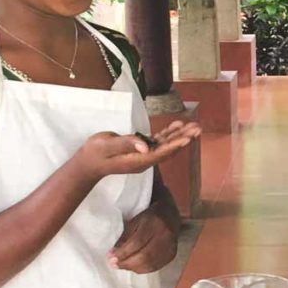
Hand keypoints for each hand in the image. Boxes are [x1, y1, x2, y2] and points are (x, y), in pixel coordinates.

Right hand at [76, 120, 200, 181]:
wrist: (89, 162)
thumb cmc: (95, 154)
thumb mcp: (107, 146)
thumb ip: (125, 144)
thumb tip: (145, 145)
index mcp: (138, 161)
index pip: (160, 153)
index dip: (175, 146)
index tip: (188, 138)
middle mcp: (144, 159)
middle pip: (168, 150)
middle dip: (184, 139)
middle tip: (198, 129)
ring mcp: (144, 155)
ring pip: (166, 145)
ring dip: (180, 135)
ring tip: (194, 126)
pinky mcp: (142, 150)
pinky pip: (159, 141)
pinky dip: (169, 133)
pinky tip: (177, 125)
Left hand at [108, 202, 178, 273]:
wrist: (170, 216)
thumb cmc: (149, 217)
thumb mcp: (135, 221)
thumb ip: (125, 236)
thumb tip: (113, 254)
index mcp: (154, 223)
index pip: (137, 242)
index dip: (123, 252)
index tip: (110, 257)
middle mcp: (165, 236)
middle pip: (145, 255)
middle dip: (127, 263)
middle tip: (114, 264)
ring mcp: (170, 247)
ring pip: (150, 263)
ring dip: (133, 268)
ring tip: (122, 266)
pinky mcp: (172, 255)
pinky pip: (155, 267)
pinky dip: (142, 269)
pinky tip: (134, 267)